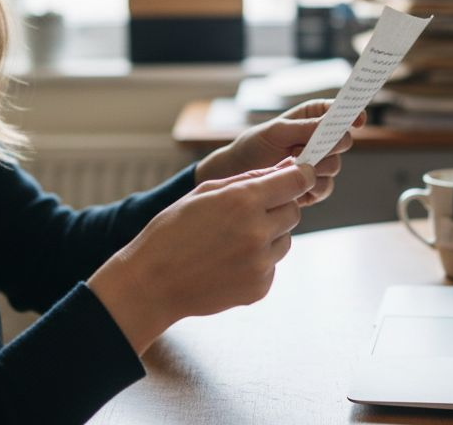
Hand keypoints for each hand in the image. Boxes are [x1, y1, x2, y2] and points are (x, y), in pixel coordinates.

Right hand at [87, 158, 312, 354]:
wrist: (152, 283)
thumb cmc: (173, 231)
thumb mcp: (205, 193)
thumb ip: (250, 178)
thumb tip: (288, 167)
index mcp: (243, 201)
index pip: (297, 181)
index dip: (300, 175)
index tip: (298, 176)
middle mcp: (258, 232)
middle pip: (294, 210)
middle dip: (278, 206)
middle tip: (247, 212)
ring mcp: (260, 263)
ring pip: (285, 239)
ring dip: (269, 235)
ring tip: (232, 240)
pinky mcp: (260, 287)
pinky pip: (272, 265)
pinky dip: (258, 261)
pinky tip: (228, 262)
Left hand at [194, 99, 363, 206]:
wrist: (238, 173)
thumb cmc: (254, 145)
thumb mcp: (276, 131)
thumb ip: (305, 128)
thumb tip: (331, 126)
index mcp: (312, 117)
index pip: (339, 112)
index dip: (351, 114)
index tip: (357, 119)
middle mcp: (320, 140)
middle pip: (344, 141)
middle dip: (330, 146)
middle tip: (309, 149)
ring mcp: (318, 163)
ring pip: (335, 166)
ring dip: (316, 167)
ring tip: (291, 164)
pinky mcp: (314, 186)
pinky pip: (325, 187)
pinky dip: (312, 185)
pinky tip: (294, 181)